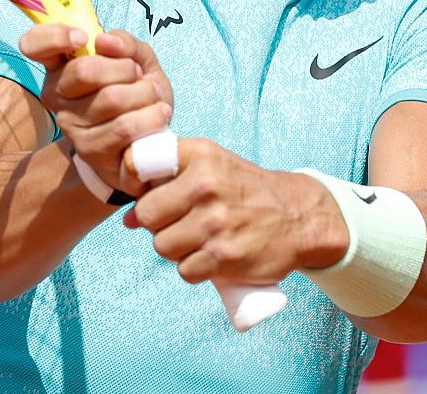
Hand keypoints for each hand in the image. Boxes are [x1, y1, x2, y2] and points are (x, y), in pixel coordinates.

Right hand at [19, 26, 173, 194]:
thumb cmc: (137, 94)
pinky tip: (158, 115)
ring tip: (151, 98)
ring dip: (145, 94)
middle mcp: (56, 95)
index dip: (56, 36)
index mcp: (61, 65)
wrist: (148, 141)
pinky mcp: (88, 149)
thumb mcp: (139, 61)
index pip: (35, 44)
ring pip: (112, 98)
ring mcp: (69, 124)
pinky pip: (124, 126)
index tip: (85, 38)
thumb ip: (126, 44)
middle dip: (127, 68)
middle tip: (138, 76)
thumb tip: (105, 40)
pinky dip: (151, 117)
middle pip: (86, 70)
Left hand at [124, 139, 347, 285]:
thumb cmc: (246, 190)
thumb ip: (170, 177)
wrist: (299, 216)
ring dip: (176, 248)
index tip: (148, 192)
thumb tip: (127, 219)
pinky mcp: (223, 257)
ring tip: (200, 239)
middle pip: (147, 214)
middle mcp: (206, 186)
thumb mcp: (213, 163)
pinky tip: (211, 256)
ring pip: (162, 246)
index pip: (137, 166)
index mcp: (201, 155)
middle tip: (182, 221)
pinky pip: (184, 270)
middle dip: (158, 223)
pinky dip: (194, 268)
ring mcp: (214, 223)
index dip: (135, 184)